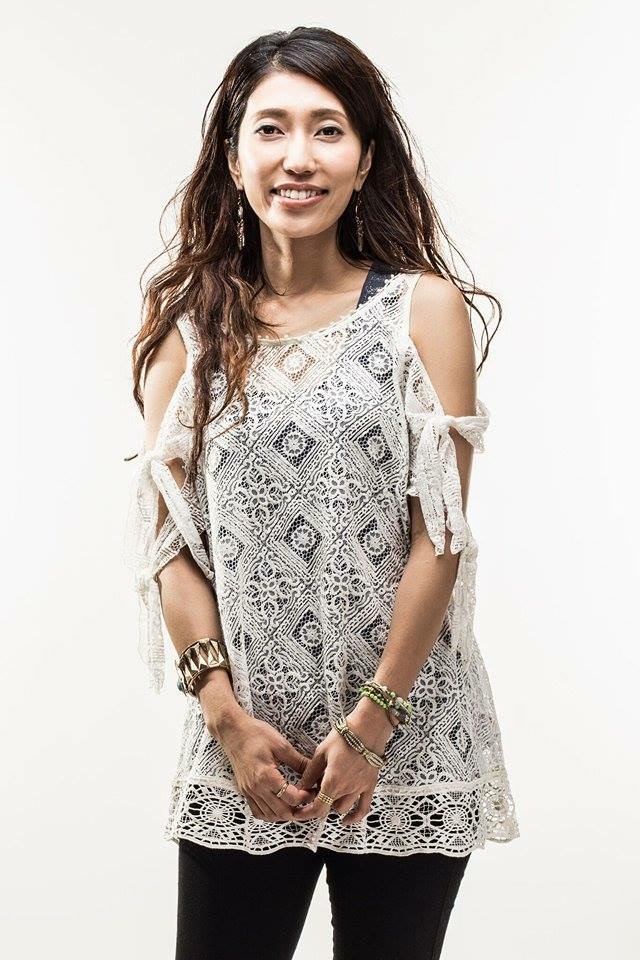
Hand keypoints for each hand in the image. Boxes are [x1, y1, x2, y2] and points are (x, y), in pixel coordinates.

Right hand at [204, 706, 316, 822]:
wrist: (232, 731)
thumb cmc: (255, 734)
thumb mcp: (281, 745)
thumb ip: (298, 762)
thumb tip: (314, 771)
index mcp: (266, 776)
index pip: (291, 798)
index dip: (306, 797)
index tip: (314, 791)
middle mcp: (256, 788)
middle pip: (281, 812)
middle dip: (299, 811)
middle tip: (310, 802)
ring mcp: (248, 791)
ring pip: (269, 816)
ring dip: (285, 815)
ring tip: (297, 805)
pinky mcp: (244, 791)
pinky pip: (257, 811)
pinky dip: (270, 814)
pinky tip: (279, 806)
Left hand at [291, 700, 394, 824]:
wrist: (368, 728)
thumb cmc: (344, 737)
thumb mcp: (321, 752)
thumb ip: (310, 773)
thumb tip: (301, 787)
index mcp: (332, 781)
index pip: (318, 808)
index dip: (306, 813)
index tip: (299, 812)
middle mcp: (347, 789)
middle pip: (329, 807)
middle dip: (319, 803)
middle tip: (313, 793)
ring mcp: (360, 789)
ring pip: (343, 808)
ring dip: (333, 806)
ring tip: (328, 794)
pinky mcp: (370, 785)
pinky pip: (364, 808)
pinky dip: (355, 817)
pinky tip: (346, 821)